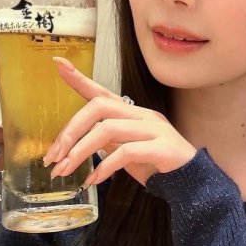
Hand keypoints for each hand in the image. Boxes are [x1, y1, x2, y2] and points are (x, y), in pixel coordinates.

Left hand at [44, 57, 196, 186]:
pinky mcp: (162, 147)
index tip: (58, 64)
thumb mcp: (124, 151)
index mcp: (131, 113)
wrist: (191, 181)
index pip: (101, 92)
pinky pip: (126, 152)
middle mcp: (142, 115)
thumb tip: (78, 142)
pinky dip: (105, 167)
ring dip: (81, 151)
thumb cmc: (156, 165)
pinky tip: (95, 180)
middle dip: (71, 131)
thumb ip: (106, 142)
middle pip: (99, 107)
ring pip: (108, 129)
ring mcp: (153, 129)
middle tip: (54, 157)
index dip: (79, 79)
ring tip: (66, 171)